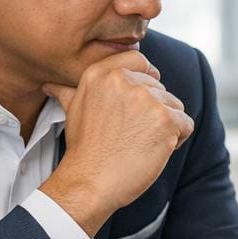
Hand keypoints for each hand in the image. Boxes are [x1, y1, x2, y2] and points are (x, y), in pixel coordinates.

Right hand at [39, 52, 194, 234]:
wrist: (90, 180)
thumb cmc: (84, 149)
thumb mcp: (72, 111)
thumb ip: (69, 91)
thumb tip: (51, 86)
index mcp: (102, 74)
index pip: (138, 58)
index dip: (146, 77)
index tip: (141, 99)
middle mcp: (124, 80)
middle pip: (159, 88)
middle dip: (153, 111)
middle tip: (131, 134)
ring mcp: (147, 99)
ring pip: (174, 106)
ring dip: (165, 126)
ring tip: (140, 143)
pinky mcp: (165, 119)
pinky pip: (186, 124)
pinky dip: (178, 140)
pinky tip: (154, 150)